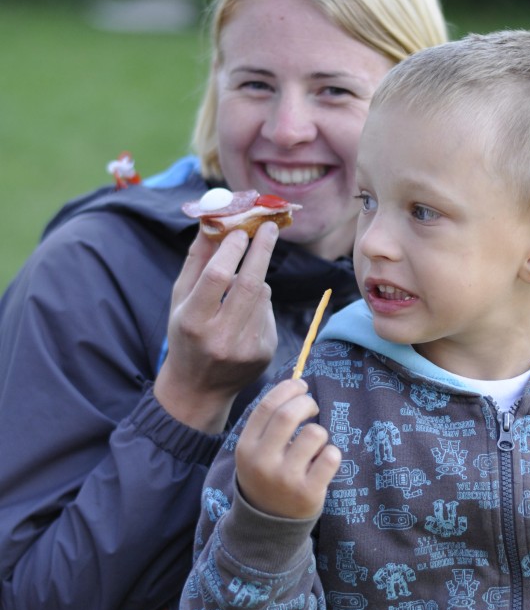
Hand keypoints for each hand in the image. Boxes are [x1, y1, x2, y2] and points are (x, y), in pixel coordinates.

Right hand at [154, 223, 279, 432]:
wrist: (198, 389)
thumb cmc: (185, 334)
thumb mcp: (180, 299)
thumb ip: (196, 260)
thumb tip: (213, 220)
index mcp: (192, 322)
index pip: (217, 277)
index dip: (232, 249)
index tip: (241, 229)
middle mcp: (220, 338)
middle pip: (249, 284)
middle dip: (262, 250)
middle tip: (269, 226)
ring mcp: (246, 348)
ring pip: (262, 295)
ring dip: (255, 281)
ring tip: (236, 292)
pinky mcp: (265, 353)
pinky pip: (268, 312)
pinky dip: (259, 304)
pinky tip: (242, 318)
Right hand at [236, 378, 341, 519]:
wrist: (268, 524)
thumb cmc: (267, 475)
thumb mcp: (256, 451)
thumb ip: (269, 422)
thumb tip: (296, 384)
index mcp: (247, 447)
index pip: (268, 406)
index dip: (288, 389)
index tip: (302, 387)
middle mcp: (263, 462)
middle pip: (289, 414)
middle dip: (306, 403)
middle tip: (312, 408)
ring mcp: (286, 478)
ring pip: (314, 434)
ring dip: (320, 432)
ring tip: (315, 444)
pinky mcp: (309, 493)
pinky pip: (331, 457)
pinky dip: (332, 453)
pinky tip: (324, 462)